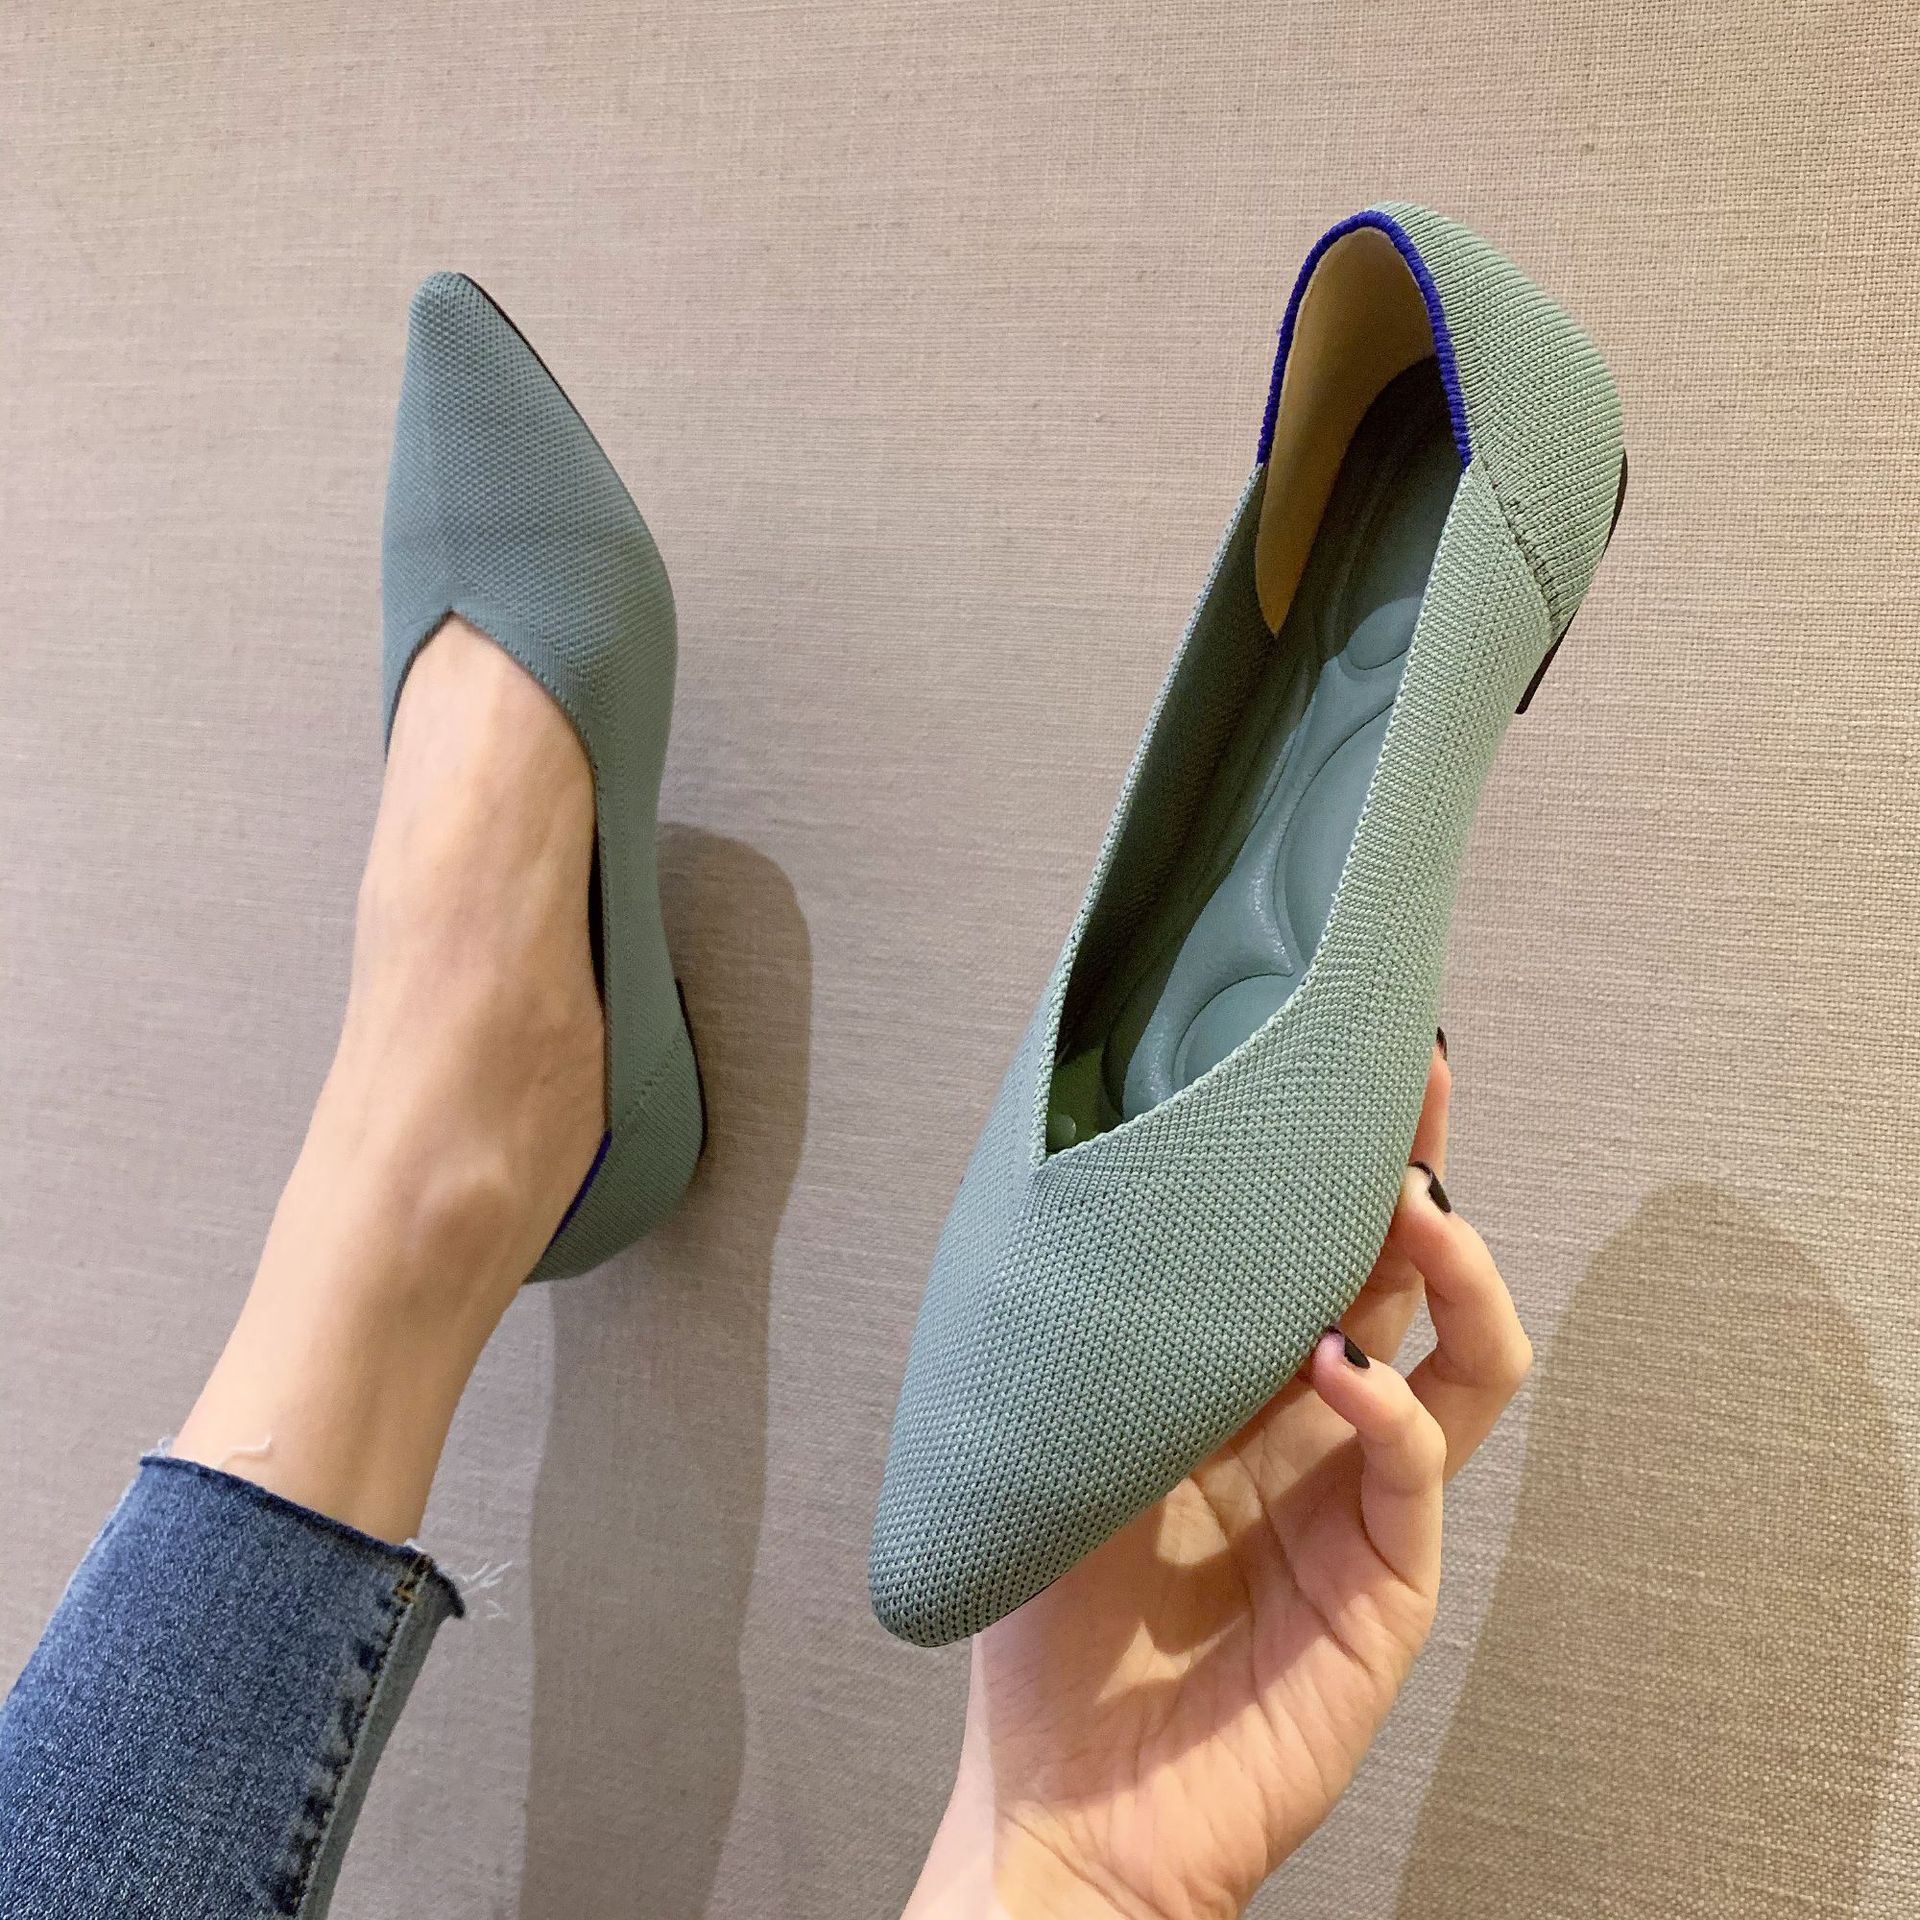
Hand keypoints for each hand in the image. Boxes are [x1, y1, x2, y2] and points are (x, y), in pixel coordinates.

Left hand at [905, 1046, 1530, 1919]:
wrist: (1064, 1801)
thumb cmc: (1046, 1619)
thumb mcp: (1062, 1440)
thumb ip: (1111, 1337)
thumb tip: (1111, 1184)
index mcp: (1237, 1387)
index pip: (1311, 1249)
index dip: (1334, 1159)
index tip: (1338, 1057)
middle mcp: (1315, 1429)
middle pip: (1404, 1277)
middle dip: (1416, 1171)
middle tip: (1409, 1079)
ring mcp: (1360, 1505)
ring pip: (1462, 1365)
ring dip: (1450, 1274)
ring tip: (1408, 1205)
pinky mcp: (1385, 1588)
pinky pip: (1412, 1474)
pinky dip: (1388, 1408)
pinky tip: (1336, 1368)